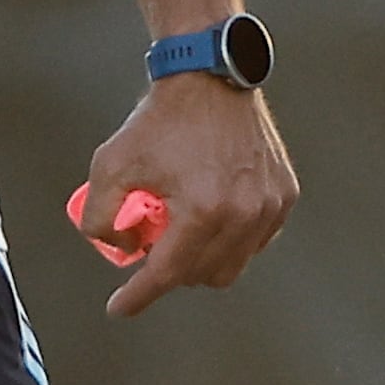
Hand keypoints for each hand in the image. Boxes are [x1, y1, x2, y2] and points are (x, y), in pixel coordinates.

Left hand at [75, 74, 293, 319]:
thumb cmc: (160, 120)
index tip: (118, 309)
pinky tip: (211, 217)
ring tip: (181, 230)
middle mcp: (244, 213)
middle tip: (149, 246)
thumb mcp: (111, 163)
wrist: (210, 76)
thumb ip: (100, 216)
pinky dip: (230, 240)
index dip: (138, 296)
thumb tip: (120, 251)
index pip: (167, 273)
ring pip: (231, 265)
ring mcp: (270, 206)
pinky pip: (255, 241)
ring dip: (201, 260)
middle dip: (170, 271)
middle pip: (201, 276)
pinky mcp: (284, 195)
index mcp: (203, 209)